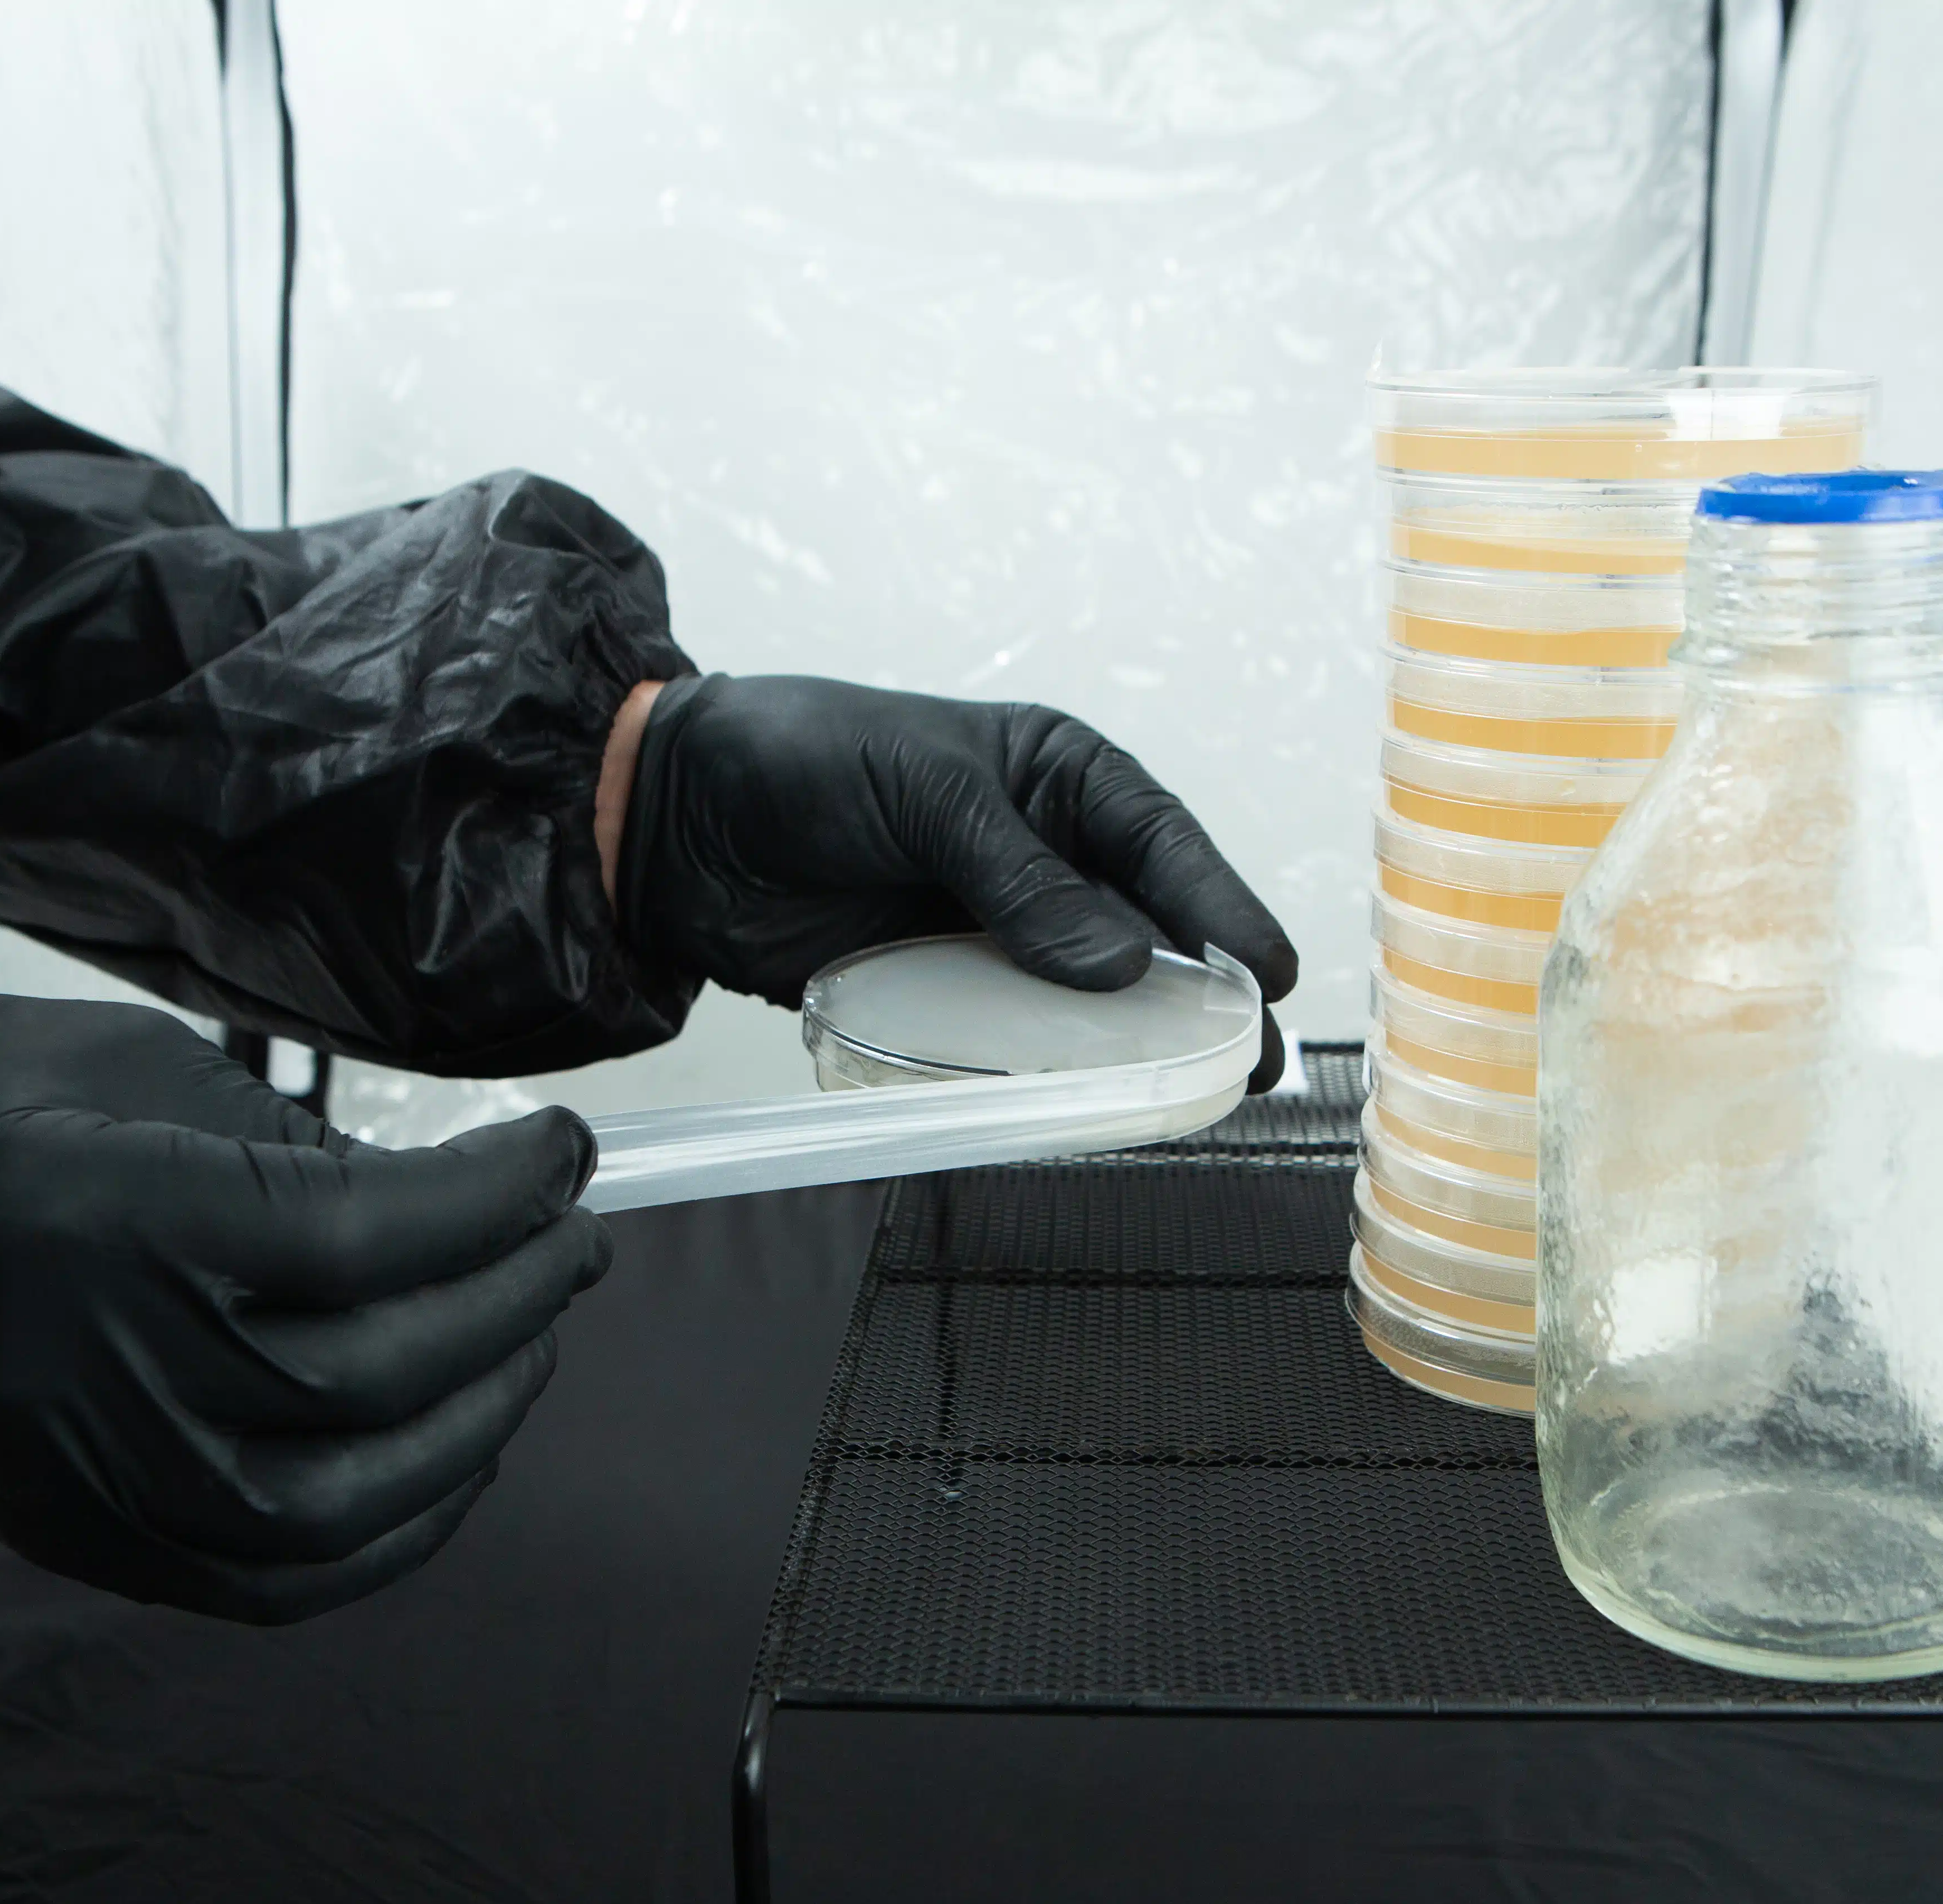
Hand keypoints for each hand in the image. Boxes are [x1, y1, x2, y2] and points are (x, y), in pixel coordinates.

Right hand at [0, 996, 610, 1622]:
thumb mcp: (146, 1070)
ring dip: (477, 1422)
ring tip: (528, 1343)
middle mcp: (98, 1367)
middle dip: (511, 1301)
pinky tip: (457, 1454)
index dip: (493, 1199)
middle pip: (371, 1370)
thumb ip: (306, 1151)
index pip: (359, 1234)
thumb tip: (471, 1209)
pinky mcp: (86, 1540)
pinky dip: (397, 1531)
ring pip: (344, 1501)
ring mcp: (89, 1476)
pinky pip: (280, 1582)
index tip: (565, 1155)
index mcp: (105, 1216)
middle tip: (570, 1243)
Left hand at [612, 673, 1298, 1086]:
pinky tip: (1082, 1104)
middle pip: (1143, 931)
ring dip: (1131, 1045)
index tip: (1266, 971)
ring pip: (1087, 997)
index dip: (1219, 906)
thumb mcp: (924, 792)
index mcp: (1054, 778)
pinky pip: (1011, 1037)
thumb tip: (1114, 963)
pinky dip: (1045, 1071)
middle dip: (1197, 993)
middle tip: (1247, 1059)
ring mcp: (993, 929)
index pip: (1161, 842)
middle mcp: (1040, 856)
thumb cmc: (800, 760)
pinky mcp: (941, 991)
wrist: (676, 821)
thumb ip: (1018, 877)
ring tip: (1189, 1095)